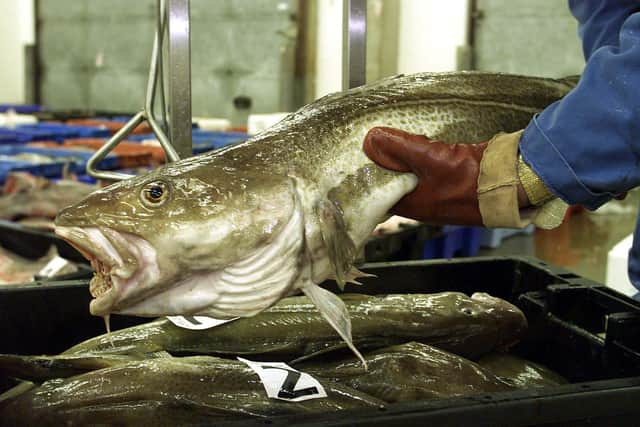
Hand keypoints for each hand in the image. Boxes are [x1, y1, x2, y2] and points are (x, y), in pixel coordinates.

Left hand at [363, 127, 487, 224]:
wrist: (512, 183)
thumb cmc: (472, 180)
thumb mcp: (430, 158)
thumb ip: (400, 147)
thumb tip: (373, 138)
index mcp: (413, 206)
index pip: (379, 194)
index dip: (370, 175)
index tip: (362, 157)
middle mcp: (424, 206)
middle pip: (395, 184)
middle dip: (388, 164)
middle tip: (378, 143)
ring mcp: (439, 198)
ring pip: (413, 178)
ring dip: (407, 161)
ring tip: (399, 141)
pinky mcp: (453, 187)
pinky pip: (431, 174)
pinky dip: (425, 161)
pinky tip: (426, 147)